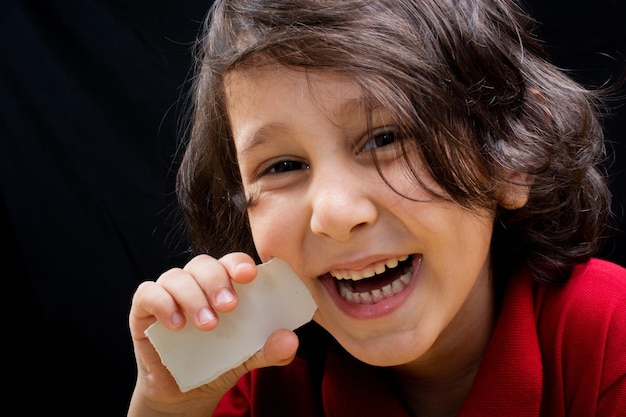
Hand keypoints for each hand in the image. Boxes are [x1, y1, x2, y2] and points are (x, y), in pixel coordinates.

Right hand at [127, 252, 298, 416]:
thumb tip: (290, 341)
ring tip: (207, 325)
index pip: (231, 262)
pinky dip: (162, 303)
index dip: (239, 263)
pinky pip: (148, 292)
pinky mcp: (144, 309)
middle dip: (217, 281)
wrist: (184, 392)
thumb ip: (269, 349)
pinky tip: (176, 325)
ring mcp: (169, 292)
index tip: (250, 276)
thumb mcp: (247, 358)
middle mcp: (196, 282)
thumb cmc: (219, 362)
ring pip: (176, 276)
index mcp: (224, 285)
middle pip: (203, 263)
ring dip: (193, 296)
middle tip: (229, 307)